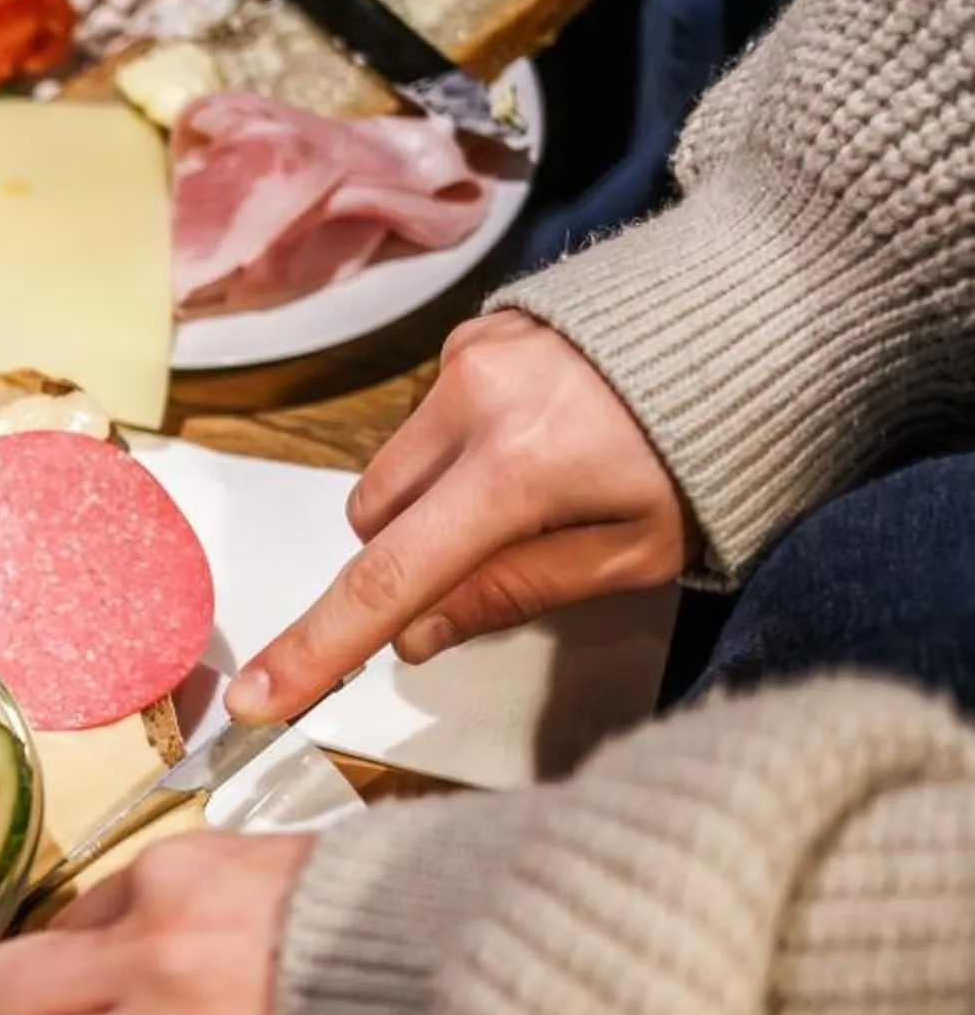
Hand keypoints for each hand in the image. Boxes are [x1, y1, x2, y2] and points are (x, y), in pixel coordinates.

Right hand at [224, 311, 687, 723]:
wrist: (759, 316)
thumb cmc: (713, 452)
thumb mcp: (638, 550)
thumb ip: (517, 591)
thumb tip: (416, 635)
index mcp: (519, 469)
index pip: (391, 578)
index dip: (319, 646)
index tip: (254, 698)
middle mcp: (472, 402)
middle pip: (374, 520)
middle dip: (410, 555)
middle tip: (502, 554)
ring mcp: (465, 357)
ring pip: (390, 470)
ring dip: (431, 501)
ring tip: (532, 486)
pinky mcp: (471, 333)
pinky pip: (424, 417)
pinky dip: (457, 445)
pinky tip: (537, 433)